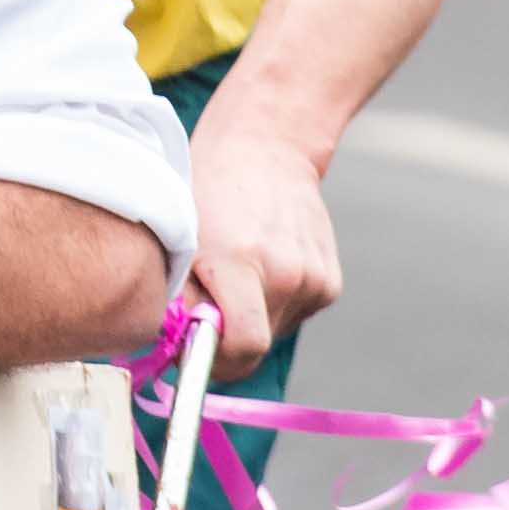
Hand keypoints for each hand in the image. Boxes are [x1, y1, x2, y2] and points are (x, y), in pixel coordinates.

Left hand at [184, 127, 341, 376]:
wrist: (264, 148)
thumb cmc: (208, 191)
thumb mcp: (178, 240)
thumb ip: (179, 299)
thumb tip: (184, 352)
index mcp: (244, 264)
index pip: (242, 348)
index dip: (213, 360)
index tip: (191, 347)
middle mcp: (288, 275)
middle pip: (255, 347)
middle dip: (225, 340)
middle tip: (205, 306)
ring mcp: (315, 279)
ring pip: (273, 332)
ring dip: (249, 318)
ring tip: (235, 274)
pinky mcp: (330, 283)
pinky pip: (293, 315)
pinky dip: (272, 304)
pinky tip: (262, 268)